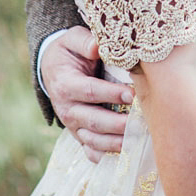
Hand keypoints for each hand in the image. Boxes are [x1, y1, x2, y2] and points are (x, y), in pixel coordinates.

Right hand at [41, 25, 132, 161]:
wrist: (53, 69)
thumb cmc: (70, 52)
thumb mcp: (72, 39)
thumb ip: (84, 41)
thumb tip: (97, 46)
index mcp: (65, 85)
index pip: (90, 92)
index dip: (111, 94)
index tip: (133, 94)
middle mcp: (67, 109)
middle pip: (94, 121)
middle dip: (118, 123)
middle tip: (141, 122)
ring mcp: (73, 126)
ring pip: (94, 140)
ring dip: (116, 143)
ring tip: (138, 140)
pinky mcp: (79, 135)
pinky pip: (91, 151)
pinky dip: (107, 156)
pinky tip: (126, 155)